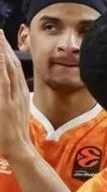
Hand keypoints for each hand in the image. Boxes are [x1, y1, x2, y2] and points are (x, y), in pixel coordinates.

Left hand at [0, 31, 34, 160]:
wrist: (19, 149)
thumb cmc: (14, 135)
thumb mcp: (17, 115)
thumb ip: (13, 102)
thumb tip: (12, 93)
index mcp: (21, 95)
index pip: (15, 70)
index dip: (8, 55)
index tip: (3, 42)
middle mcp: (18, 94)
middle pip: (12, 66)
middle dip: (5, 48)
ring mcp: (12, 98)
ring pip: (8, 71)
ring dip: (2, 54)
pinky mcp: (5, 104)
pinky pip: (4, 83)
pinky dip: (3, 69)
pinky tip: (0, 58)